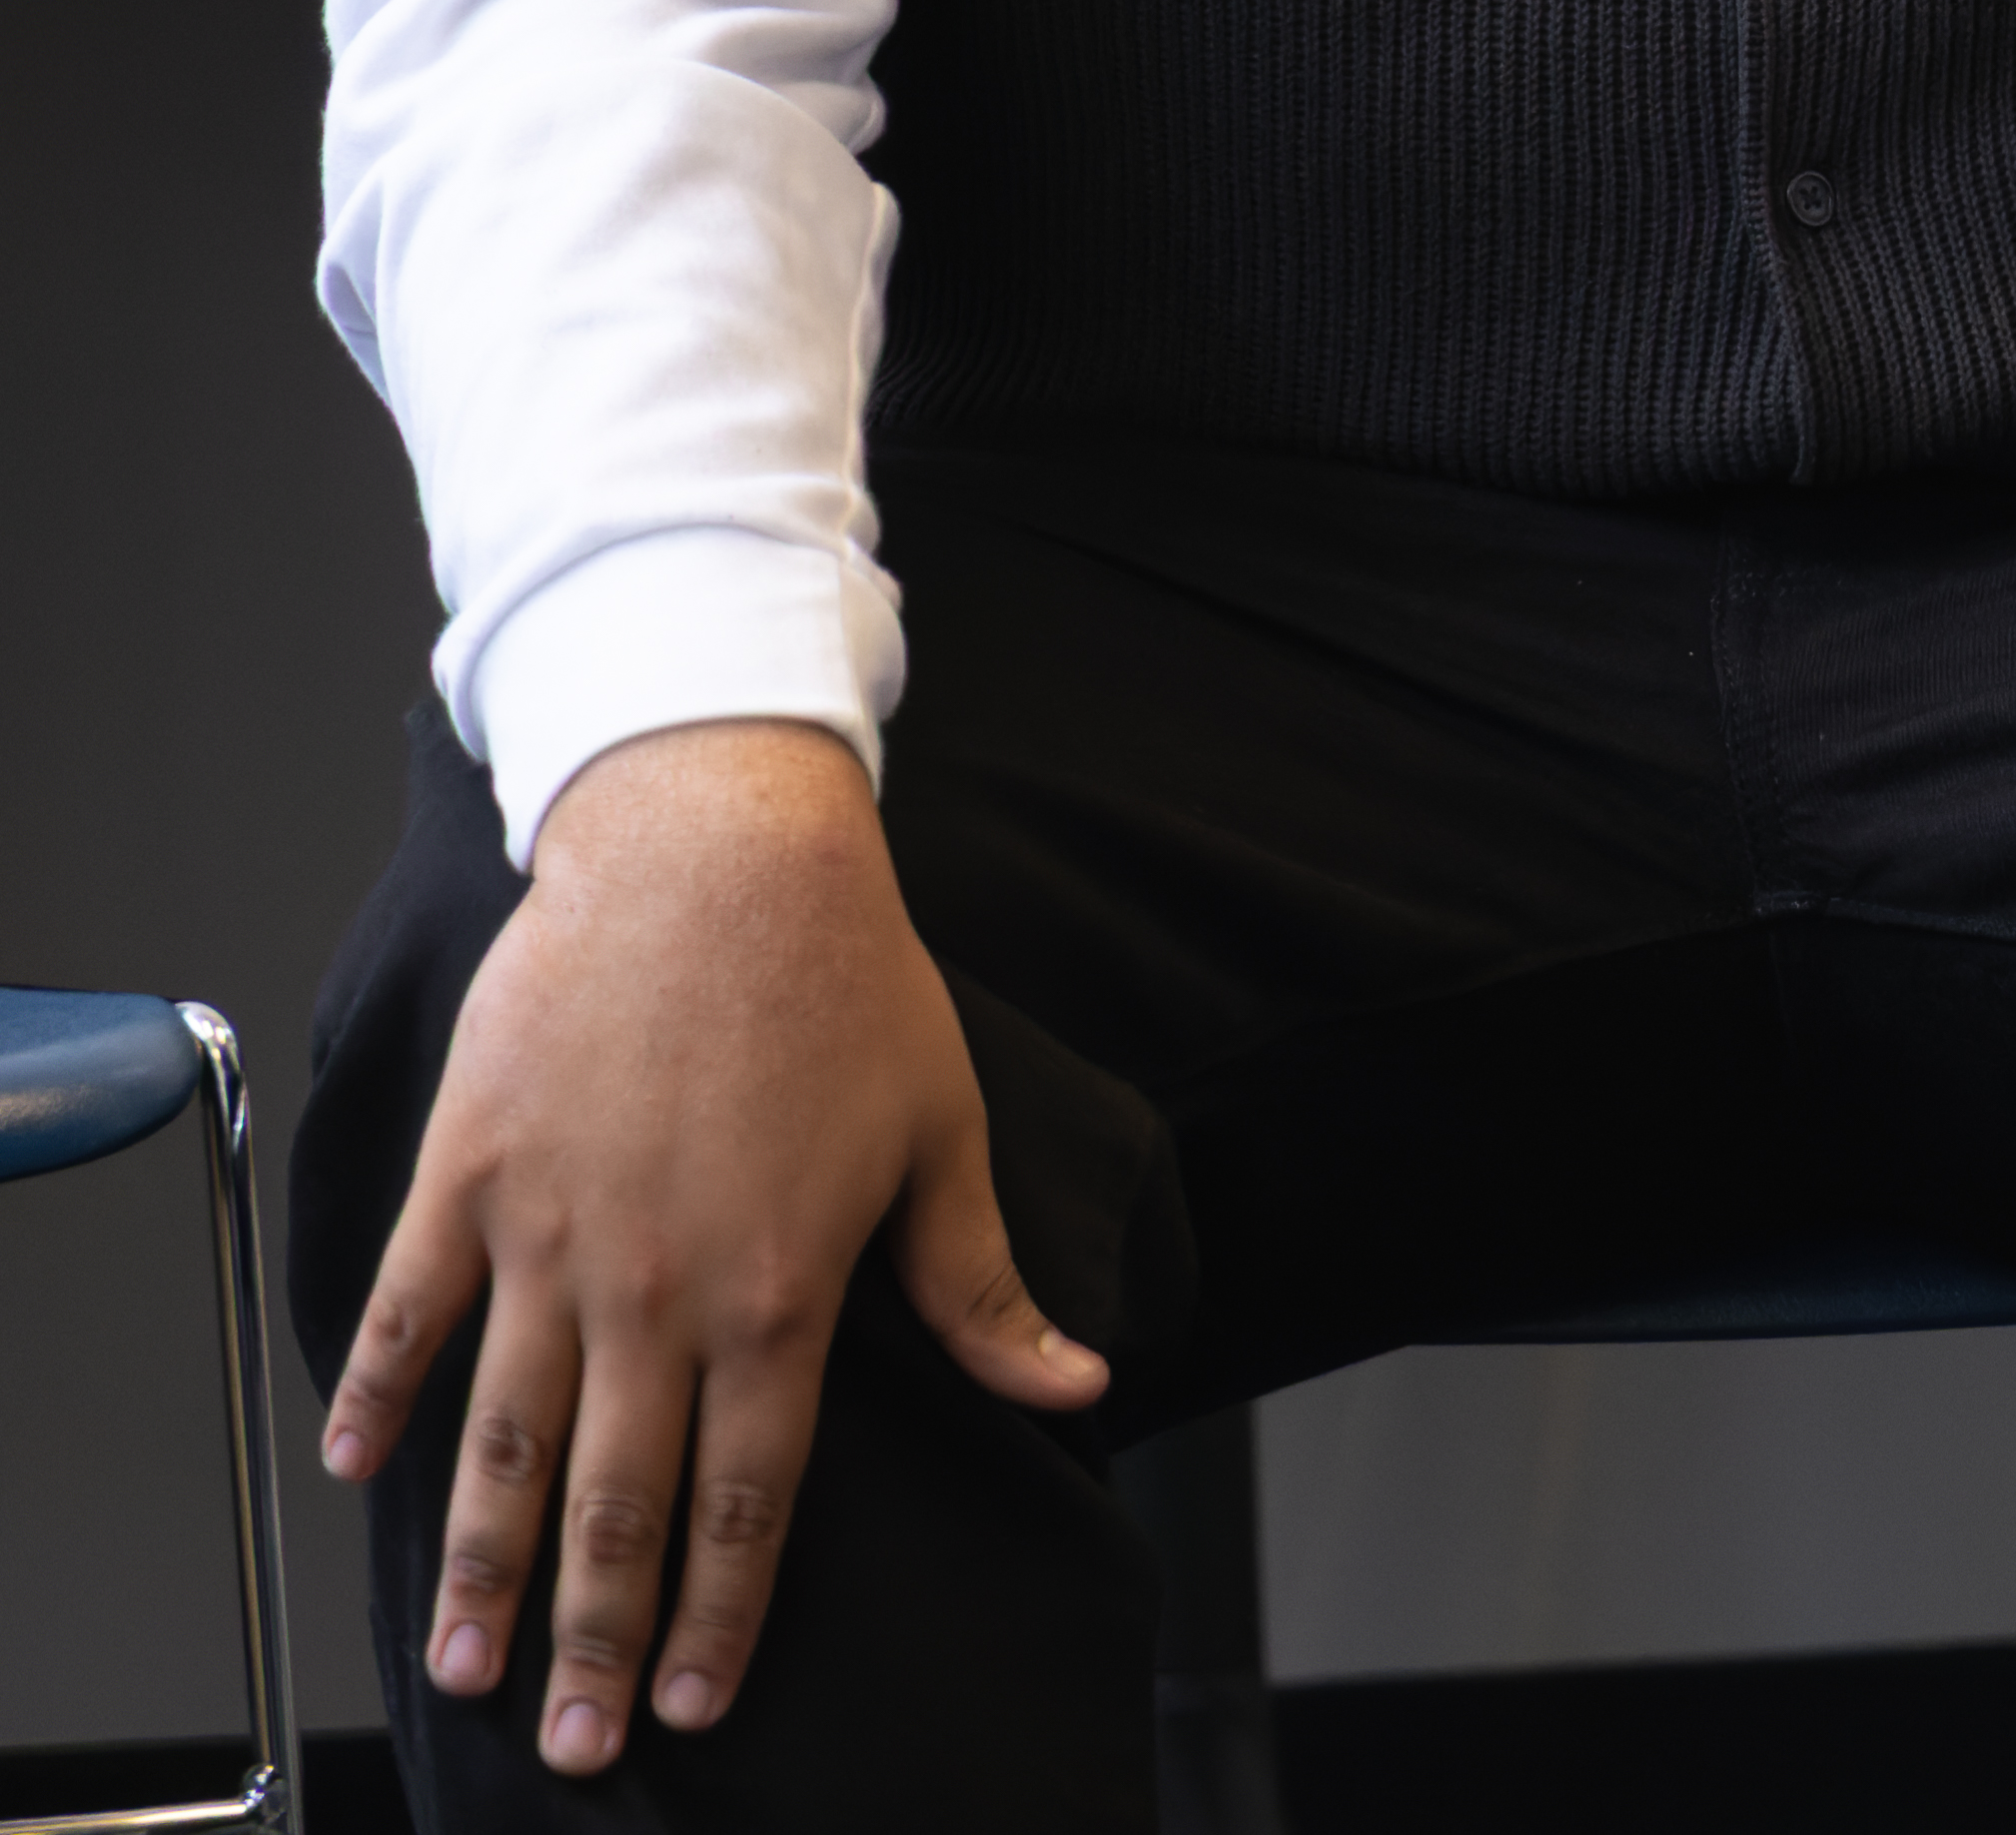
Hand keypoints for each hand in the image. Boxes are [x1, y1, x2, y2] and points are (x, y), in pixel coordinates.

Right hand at [322, 719, 1095, 1771]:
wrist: (721, 851)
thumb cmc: (846, 983)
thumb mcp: (941, 1133)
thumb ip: (982, 1287)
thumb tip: (1076, 1386)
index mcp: (777, 1292)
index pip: (750, 1495)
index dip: (721, 1611)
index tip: (692, 1703)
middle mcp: (655, 1289)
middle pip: (616, 1501)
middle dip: (592, 1636)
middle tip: (571, 1750)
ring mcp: (549, 1236)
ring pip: (501, 1441)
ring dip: (479, 1564)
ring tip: (464, 1665)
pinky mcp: (471, 1173)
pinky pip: (410, 1311)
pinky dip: (379, 1396)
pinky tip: (358, 1473)